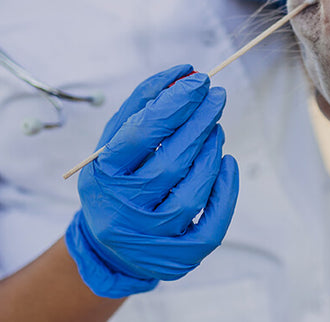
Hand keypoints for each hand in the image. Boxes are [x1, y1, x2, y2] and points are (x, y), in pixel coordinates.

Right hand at [65, 65, 239, 297]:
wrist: (109, 247)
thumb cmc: (117, 179)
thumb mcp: (114, 142)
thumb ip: (144, 104)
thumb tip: (183, 72)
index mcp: (102, 176)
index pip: (142, 134)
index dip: (174, 103)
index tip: (198, 79)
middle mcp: (123, 211)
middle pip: (171, 161)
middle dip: (199, 122)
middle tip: (217, 96)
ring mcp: (152, 237)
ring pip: (192, 191)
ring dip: (210, 152)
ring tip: (216, 128)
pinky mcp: (179, 257)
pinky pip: (211, 223)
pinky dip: (224, 190)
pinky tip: (227, 163)